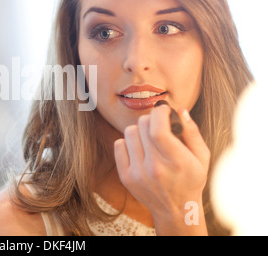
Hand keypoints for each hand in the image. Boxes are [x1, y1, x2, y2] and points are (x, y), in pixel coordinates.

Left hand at [114, 104, 209, 234]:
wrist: (176, 209)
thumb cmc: (191, 179)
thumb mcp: (201, 156)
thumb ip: (192, 131)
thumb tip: (179, 110)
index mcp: (177, 161)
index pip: (158, 130)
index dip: (159, 113)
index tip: (164, 110)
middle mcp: (155, 168)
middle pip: (143, 126)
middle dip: (151, 119)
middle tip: (158, 125)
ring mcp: (138, 173)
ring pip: (130, 132)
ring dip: (140, 130)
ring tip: (149, 139)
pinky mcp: (126, 177)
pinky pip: (118, 144)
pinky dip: (128, 142)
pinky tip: (139, 149)